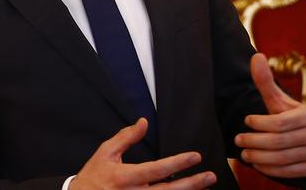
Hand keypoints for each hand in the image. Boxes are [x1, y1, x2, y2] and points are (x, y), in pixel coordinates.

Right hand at [71, 118, 215, 189]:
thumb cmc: (94, 175)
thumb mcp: (105, 152)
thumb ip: (126, 138)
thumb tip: (143, 122)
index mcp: (124, 177)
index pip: (157, 170)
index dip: (178, 163)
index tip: (196, 156)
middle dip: (192, 184)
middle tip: (210, 176)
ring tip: (205, 187)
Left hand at [236, 53, 305, 178]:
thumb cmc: (290, 116)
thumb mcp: (279, 99)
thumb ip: (266, 81)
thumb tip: (257, 56)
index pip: (279, 123)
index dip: (259, 123)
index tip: (246, 121)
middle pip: (278, 142)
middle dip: (254, 142)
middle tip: (238, 140)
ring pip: (282, 158)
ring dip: (259, 158)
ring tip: (244, 154)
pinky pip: (290, 172)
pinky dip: (271, 170)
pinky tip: (258, 164)